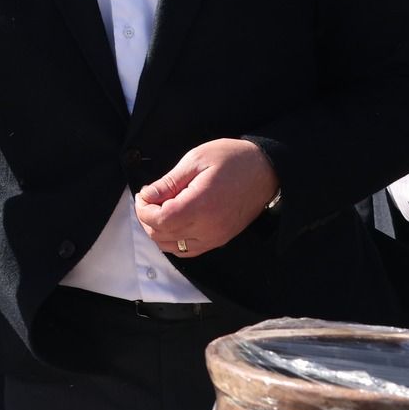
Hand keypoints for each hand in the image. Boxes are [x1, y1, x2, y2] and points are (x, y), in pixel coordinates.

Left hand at [135, 138, 280, 256]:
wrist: (266, 170)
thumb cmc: (233, 159)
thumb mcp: (195, 160)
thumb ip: (168, 183)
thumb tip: (147, 196)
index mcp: (202, 206)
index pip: (160, 221)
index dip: (143, 210)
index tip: (142, 195)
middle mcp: (210, 228)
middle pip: (163, 236)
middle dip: (147, 219)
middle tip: (147, 199)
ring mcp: (217, 237)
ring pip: (174, 247)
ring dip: (159, 231)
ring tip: (158, 209)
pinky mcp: (221, 239)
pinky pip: (190, 250)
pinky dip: (175, 240)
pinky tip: (173, 221)